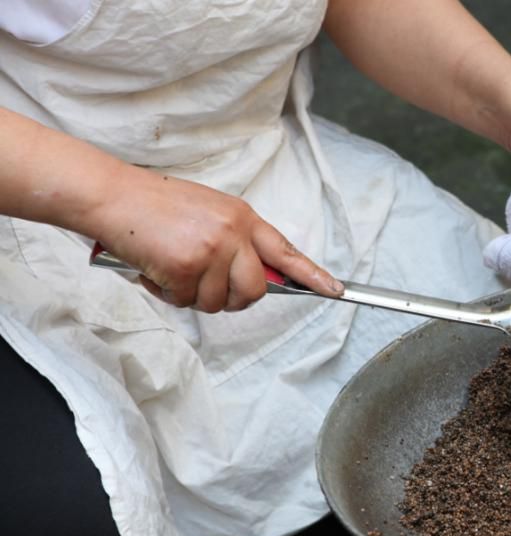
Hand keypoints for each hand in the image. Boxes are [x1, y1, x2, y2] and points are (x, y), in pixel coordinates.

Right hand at [92, 166, 343, 312]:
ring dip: (193, 296)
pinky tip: (155, 269)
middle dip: (233, 299)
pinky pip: (186, 301)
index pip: (285, 250)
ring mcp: (211, 250)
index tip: (335, 290)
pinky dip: (167, 294)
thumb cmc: (155, 206)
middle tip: (204, 287)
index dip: (312, 274)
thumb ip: (235, 241)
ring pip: (218, 302)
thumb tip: (254, 276)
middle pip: (254, 291)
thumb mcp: (209, 213)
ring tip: (171, 268)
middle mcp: (233, 233)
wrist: (112, 195)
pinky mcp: (186, 266)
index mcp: (243, 217)